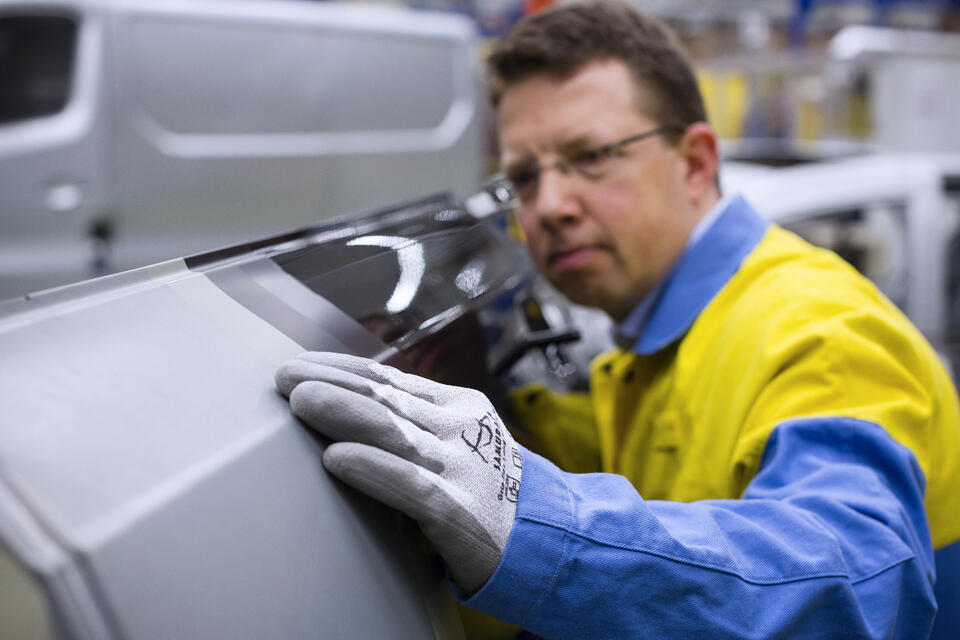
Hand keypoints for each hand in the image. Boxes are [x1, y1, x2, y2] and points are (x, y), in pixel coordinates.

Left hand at [275, 352, 522, 593]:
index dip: (344, 368)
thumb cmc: (492, 490)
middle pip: (387, 397)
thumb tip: (349, 408)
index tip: (304, 363)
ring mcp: (464, 468)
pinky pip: (412, 486)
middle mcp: (460, 430)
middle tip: (286, 376)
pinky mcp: (464, 512)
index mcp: (457, 408)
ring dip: (344, 412)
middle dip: (333, 383)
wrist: (553, 536)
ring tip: (302, 401)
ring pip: (395, 431)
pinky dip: (373, 469)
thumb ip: (415, 425)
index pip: (391, 380)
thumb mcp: (461, 442)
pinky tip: (338, 459)